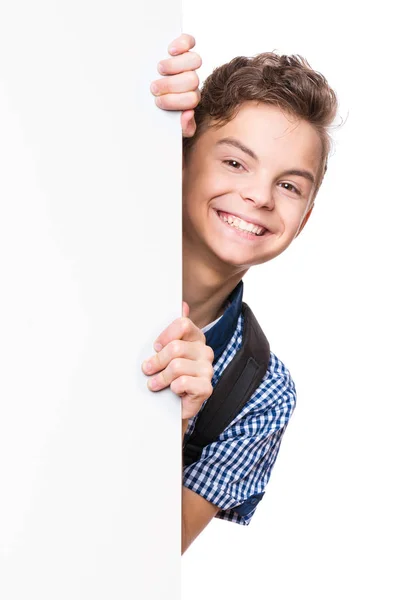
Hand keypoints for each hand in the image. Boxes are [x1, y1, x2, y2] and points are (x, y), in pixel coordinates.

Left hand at [141, 302, 213, 418]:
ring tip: (155, 384)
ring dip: (160, 377)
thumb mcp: (165, 351)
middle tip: (148, 369)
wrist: (171, 407)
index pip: (183, 324)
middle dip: (156, 361)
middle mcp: (205, 352)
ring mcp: (207, 370)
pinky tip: (173, 391)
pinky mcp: (206, 388)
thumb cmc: (168, 377)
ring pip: (176, 366)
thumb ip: (173, 329)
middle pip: (175, 347)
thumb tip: (183, 304)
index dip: (165, 335)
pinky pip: (182, 382)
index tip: (155, 347)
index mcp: (196, 338)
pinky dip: (172, 388)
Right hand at [150, 33, 201, 137]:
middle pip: (192, 80)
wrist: (151, 98)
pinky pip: (189, 41)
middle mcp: (191, 81)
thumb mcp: (169, 124)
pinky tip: (170, 50)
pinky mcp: (183, 47)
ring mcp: (188, 63)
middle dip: (171, 85)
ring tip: (160, 69)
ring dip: (174, 65)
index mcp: (190, 99)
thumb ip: (183, 127)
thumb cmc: (159, 111)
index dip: (175, 101)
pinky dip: (182, 44)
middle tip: (154, 87)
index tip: (158, 102)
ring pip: (194, 61)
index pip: (191, 100)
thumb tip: (187, 114)